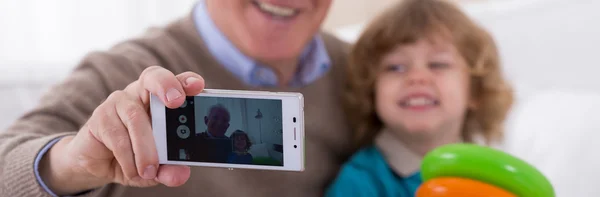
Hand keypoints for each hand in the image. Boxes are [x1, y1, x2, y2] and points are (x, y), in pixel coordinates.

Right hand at [40, 66, 204, 194]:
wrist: (98, 163)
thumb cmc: (134, 155)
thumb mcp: (156, 167)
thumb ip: (169, 169)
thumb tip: (180, 174)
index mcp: (162, 99)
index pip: (177, 81)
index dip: (187, 81)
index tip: (197, 86)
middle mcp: (141, 93)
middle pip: (153, 77)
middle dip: (166, 86)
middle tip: (176, 102)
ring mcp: (119, 102)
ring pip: (136, 117)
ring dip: (145, 148)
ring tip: (150, 171)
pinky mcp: (100, 117)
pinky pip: (117, 136)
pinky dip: (128, 158)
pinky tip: (132, 171)